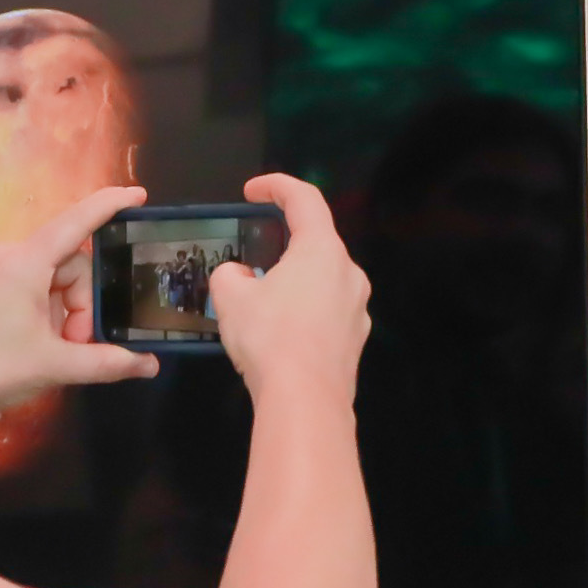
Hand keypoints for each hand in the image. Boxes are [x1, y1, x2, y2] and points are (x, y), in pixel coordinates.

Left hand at [0, 185, 160, 427]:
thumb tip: (150, 365)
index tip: (138, 196)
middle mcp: (5, 254)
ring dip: (61, 311)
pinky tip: (32, 342)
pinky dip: (40, 309)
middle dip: (81, 304)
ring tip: (51, 351)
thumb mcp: (56, 366)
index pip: (78, 222)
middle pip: (68, 265)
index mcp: (25, 263)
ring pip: (47, 278)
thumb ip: (108, 362)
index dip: (110, 205)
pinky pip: (24, 285)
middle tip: (75, 345)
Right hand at [215, 174, 374, 407]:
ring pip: (324, 280)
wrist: (306, 401)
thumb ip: (229, 274)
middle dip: (285, 241)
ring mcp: (358, 308)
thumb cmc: (269, 336)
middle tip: (255, 251)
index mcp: (323, 250)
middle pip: (317, 242)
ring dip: (295, 280)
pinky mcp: (355, 340)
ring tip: (263, 297)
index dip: (277, 186)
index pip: (305, 199)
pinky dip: (305, 311)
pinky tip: (281, 332)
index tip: (252, 190)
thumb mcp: (231, 297)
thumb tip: (238, 275)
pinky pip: (327, 312)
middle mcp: (349, 273)